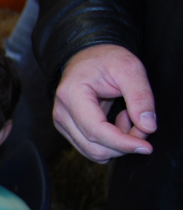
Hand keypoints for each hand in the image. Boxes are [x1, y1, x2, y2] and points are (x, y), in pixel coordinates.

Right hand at [53, 44, 156, 162]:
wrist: (87, 57)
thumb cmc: (105, 59)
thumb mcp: (130, 69)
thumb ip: (141, 97)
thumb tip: (147, 127)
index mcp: (71, 95)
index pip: (96, 131)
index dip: (123, 143)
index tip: (146, 146)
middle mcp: (61, 113)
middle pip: (94, 147)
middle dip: (124, 144)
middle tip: (142, 124)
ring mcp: (62, 123)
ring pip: (94, 152)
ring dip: (118, 143)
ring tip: (127, 117)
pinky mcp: (68, 129)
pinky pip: (92, 148)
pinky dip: (111, 143)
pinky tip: (116, 123)